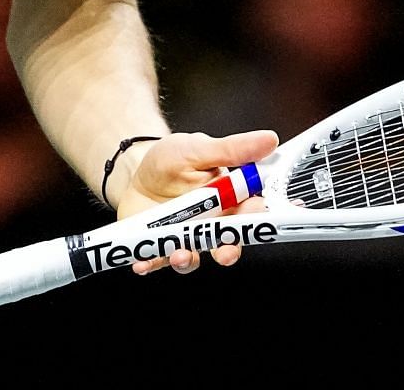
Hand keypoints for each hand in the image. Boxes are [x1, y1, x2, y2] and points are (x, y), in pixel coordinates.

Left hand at [115, 129, 278, 274]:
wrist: (134, 171)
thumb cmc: (170, 161)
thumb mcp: (197, 149)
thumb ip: (232, 150)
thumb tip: (269, 139)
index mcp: (228, 198)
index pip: (252, 209)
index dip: (258, 214)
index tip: (256, 214)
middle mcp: (212, 223)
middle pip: (228, 242)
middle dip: (229, 250)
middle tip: (225, 252)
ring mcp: (186, 238)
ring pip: (195, 257)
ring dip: (189, 259)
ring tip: (179, 253)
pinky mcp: (161, 249)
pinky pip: (158, 261)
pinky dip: (151, 264)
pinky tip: (142, 263)